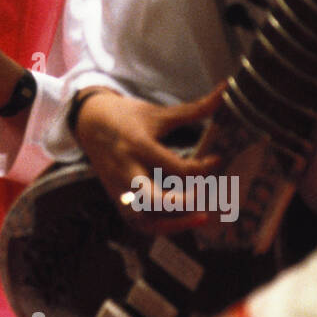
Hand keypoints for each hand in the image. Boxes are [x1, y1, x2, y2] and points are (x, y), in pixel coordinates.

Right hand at [74, 86, 223, 234]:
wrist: (89, 122)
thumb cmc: (127, 115)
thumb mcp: (158, 112)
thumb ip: (195, 108)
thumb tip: (226, 89)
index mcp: (138, 146)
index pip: (176, 168)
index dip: (202, 169)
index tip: (217, 160)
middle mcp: (127, 170)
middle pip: (155, 199)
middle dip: (184, 205)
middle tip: (209, 201)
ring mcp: (119, 187)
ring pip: (144, 218)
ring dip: (173, 224)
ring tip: (200, 218)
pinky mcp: (116, 197)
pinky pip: (137, 223)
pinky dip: (159, 227)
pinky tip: (180, 222)